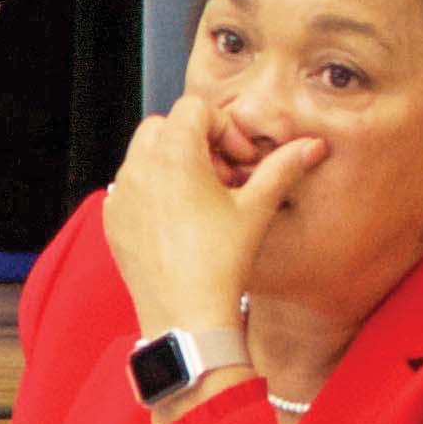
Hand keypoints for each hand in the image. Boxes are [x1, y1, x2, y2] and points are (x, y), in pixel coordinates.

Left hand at [102, 97, 323, 360]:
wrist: (185, 315)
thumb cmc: (221, 263)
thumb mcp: (256, 209)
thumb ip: (282, 168)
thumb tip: (311, 146)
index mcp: (173, 155)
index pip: (195, 108)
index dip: (224, 128)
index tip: (240, 160)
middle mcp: (138, 168)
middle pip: (165, 126)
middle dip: (196, 141)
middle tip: (224, 176)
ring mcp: (120, 193)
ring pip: (144, 154)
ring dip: (174, 163)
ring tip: (204, 198)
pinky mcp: (111, 218)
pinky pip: (130, 185)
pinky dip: (153, 189)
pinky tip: (180, 220)